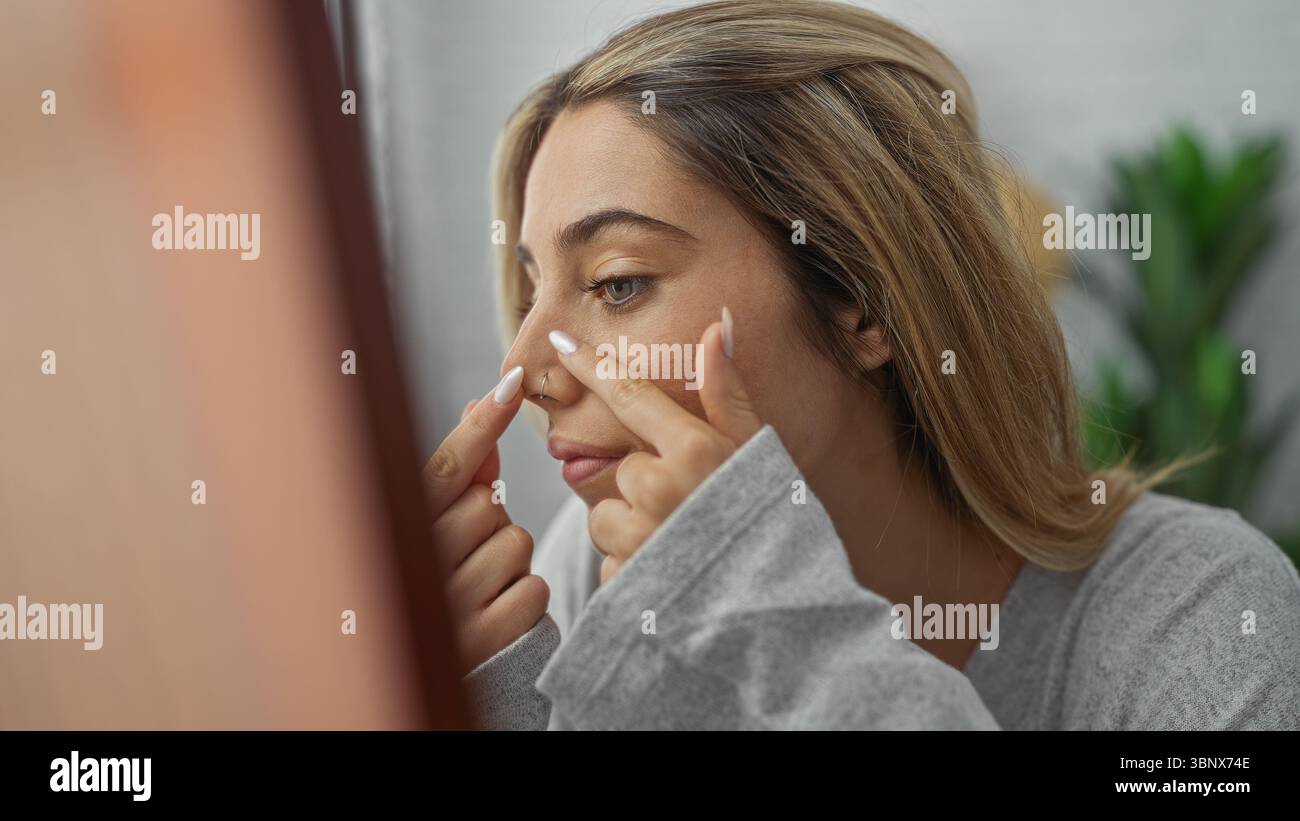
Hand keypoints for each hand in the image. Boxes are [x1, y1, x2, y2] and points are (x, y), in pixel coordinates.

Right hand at [422, 366, 549, 673]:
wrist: (422, 671)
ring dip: (510, 563)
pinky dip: (525, 598)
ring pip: (516, 544)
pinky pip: (533, 589)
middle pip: (490, 507)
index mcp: (403, 527)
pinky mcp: (483, 642)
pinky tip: (497, 613)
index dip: (481, 424)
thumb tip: (478, 401)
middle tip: (468, 555)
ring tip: (480, 587)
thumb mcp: (439, 527)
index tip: (510, 383)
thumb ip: (463, 473)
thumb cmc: (439, 580)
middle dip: (491, 524)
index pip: (447, 467)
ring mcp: (448, 605)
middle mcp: (418, 564)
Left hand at [548, 307, 762, 583]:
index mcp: (696, 450)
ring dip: (632, 531)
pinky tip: (670, 577)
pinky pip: (612, 566)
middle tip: (691, 510)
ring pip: (608, 518)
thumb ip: (729, 393)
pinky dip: (634, 572)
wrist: (780, 608)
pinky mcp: (626, 582)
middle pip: (623, 469)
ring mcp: (642, 537)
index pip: (629, 395)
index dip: (593, 366)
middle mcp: (662, 488)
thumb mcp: (757, 453)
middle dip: (647, 488)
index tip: (558, 341)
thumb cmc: (775, 523)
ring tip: (680, 545)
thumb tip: (720, 323)